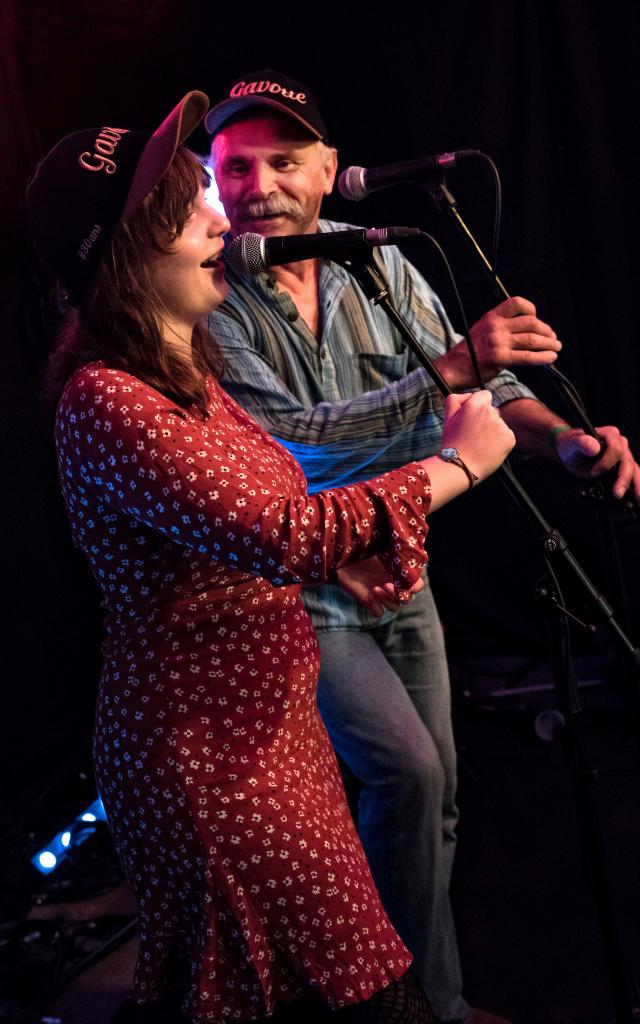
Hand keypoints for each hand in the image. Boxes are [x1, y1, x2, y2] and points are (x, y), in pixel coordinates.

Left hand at [336, 556, 424, 616]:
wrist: (345, 554)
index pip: (417, 586)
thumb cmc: (366, 548)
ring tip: (376, 589)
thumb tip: (408, 558)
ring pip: (395, 607)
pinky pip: (378, 612)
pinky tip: (370, 596)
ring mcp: (382, 594)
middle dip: (399, 595)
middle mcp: (393, 585)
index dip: (415, 587)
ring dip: (388, 600)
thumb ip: (398, 555)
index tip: (405, 581)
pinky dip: (376, 607)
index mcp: (400, 574)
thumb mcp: (384, 549)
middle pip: (407, 599)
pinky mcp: (369, 601)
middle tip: (386, 584)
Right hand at [436, 296, 561, 388]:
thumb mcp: (482, 331)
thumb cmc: (469, 353)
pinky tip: (550, 359)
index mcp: (491, 317)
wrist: (453, 368)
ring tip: (556, 348)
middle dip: (545, 330)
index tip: (536, 319)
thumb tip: (527, 332)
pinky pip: (527, 356)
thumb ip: (501, 328)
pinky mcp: (500, 358)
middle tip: (552, 338)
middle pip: (530, 322)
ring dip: (548, 343)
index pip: (517, 303)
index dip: (531, 309)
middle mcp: (496, 326)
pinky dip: (542, 357)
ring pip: (532, 339)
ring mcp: (498, 342)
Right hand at [441, 390, 515, 481]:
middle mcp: (490, 412)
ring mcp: (501, 425)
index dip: (478, 405)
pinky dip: (499, 441)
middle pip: (492, 410)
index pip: (485, 395)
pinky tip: (488, 448)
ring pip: (499, 423)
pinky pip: (506, 435)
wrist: (461, 466)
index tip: (472, 417)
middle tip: (473, 434)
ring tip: (480, 443)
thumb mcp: (448, 417)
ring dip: (492, 430)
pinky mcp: (510, 437)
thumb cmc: (453, 443)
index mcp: (475, 404)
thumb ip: (455, 399)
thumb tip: (469, 395)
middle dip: (485, 419)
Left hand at [555, 425, 639, 498]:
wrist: (572, 452)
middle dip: (623, 478)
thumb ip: (582, 443)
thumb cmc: (572, 445)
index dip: (606, 462)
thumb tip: (594, 447)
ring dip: (635, 484)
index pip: (616, 449)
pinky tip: (636, 496)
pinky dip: (635, 486)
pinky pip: (632, 475)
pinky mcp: (623, 467)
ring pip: (633, 469)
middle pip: (627, 461)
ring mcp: (623, 455)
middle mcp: (620, 443)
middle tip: (616, 493)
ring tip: (636, 497)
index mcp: (609, 434)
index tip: (594, 472)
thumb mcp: (572, 443)